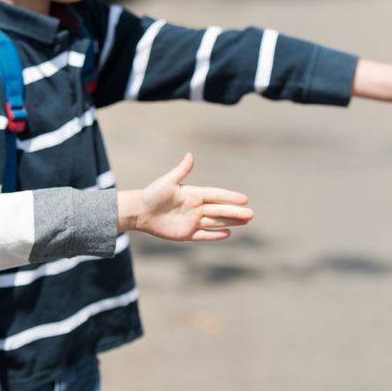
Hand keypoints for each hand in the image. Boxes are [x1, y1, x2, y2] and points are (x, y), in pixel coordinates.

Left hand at [118, 153, 252, 240]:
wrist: (140, 212)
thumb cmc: (153, 194)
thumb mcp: (167, 182)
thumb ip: (181, 171)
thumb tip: (190, 155)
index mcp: (194, 194)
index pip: (216, 195)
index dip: (230, 197)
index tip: (244, 199)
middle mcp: (196, 207)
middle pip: (220, 210)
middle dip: (235, 212)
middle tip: (252, 214)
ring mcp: (192, 221)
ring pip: (216, 222)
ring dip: (231, 221)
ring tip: (246, 221)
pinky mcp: (186, 234)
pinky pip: (205, 235)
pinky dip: (216, 235)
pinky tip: (229, 233)